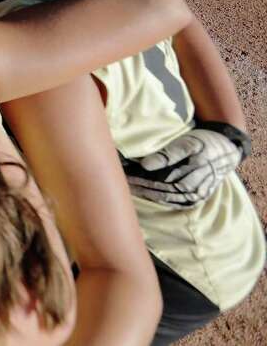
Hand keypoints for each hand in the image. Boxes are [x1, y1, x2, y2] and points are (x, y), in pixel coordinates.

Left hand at [125, 124, 246, 208]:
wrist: (225, 150)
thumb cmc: (203, 143)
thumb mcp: (188, 143)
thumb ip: (168, 154)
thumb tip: (145, 165)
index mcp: (191, 173)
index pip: (158, 179)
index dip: (139, 178)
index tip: (123, 173)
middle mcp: (194, 189)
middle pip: (160, 190)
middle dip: (139, 186)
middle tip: (120, 180)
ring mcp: (196, 196)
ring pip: (166, 198)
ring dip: (146, 194)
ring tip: (128, 188)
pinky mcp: (196, 199)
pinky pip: (175, 203)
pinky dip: (159, 200)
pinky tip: (146, 196)